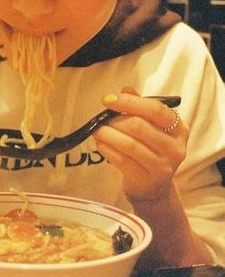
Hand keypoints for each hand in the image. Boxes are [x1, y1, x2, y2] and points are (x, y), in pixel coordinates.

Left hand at [93, 86, 187, 203]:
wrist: (152, 187)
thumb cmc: (149, 150)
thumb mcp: (149, 127)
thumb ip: (139, 107)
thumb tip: (126, 88)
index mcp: (178, 129)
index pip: (155, 110)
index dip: (129, 102)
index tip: (108, 100)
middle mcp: (175, 148)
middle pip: (139, 126)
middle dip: (114, 120)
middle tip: (101, 120)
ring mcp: (163, 166)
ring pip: (129, 144)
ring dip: (108, 135)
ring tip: (97, 131)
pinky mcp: (146, 180)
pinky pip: (122, 161)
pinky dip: (107, 149)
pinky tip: (101, 144)